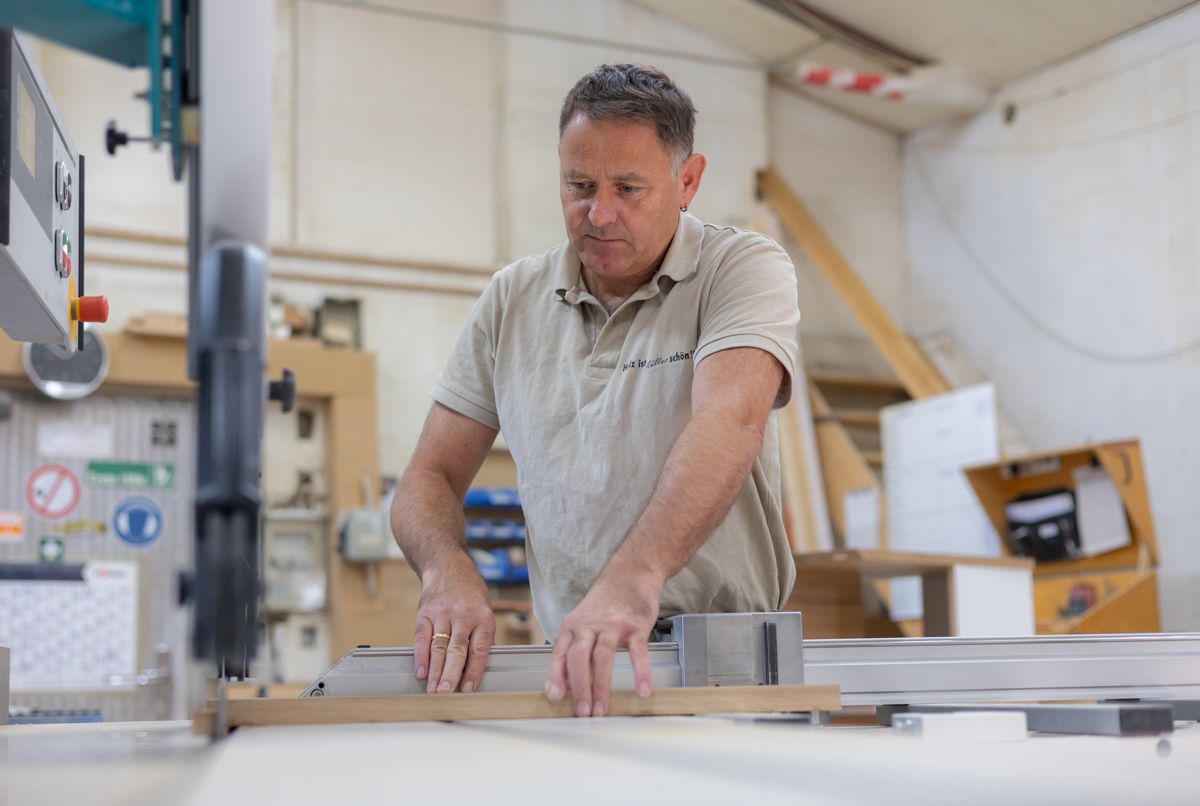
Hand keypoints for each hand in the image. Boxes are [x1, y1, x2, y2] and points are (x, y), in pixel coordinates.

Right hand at [413, 556, 494, 693]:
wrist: (447, 566)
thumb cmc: (470, 592)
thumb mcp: (485, 610)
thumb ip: (481, 637)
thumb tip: (477, 668)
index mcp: (482, 617)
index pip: (479, 649)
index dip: (473, 670)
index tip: (468, 689)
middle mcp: (463, 615)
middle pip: (456, 650)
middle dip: (450, 674)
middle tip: (445, 694)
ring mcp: (442, 613)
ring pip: (438, 647)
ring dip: (434, 671)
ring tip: (432, 690)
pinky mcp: (425, 613)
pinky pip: (422, 638)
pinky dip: (420, 656)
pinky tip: (420, 671)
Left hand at [544, 571, 660, 716]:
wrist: (630, 574)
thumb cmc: (604, 603)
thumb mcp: (582, 621)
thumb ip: (573, 650)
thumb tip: (563, 684)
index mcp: (573, 626)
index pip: (559, 653)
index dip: (556, 676)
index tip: (554, 698)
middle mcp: (590, 625)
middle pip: (579, 657)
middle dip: (579, 687)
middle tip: (582, 712)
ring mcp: (613, 625)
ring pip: (603, 657)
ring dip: (601, 686)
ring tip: (602, 709)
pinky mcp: (636, 626)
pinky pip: (638, 652)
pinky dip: (640, 672)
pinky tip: (643, 690)